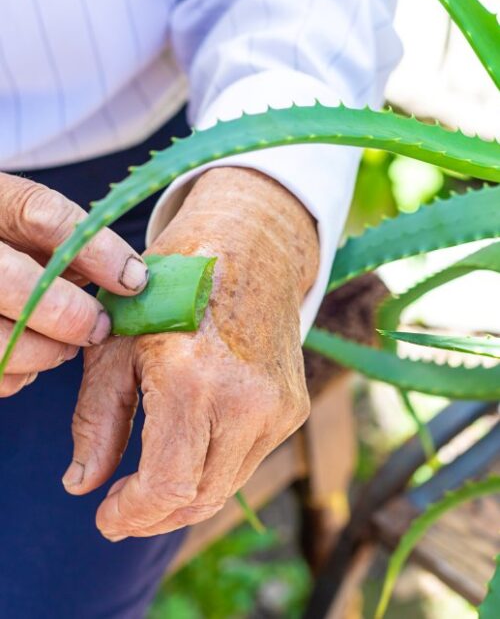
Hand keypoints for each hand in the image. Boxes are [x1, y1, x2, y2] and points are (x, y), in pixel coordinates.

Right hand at [0, 172, 148, 395]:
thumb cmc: (13, 244)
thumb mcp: (35, 228)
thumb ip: (71, 244)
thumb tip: (131, 280)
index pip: (41, 214)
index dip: (96, 251)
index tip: (135, 280)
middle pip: (12, 282)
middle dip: (68, 314)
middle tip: (101, 328)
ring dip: (46, 351)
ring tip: (66, 346)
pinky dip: (19, 374)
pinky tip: (30, 358)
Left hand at [64, 168, 318, 539]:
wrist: (248, 249)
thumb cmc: (171, 285)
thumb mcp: (116, 344)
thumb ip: (97, 421)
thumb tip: (82, 485)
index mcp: (193, 379)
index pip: (168, 487)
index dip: (132, 516)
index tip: (106, 517)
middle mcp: (247, 400)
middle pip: (200, 497)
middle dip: (155, 515)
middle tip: (123, 509)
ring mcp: (278, 406)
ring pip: (227, 485)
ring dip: (185, 494)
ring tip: (151, 482)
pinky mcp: (293, 406)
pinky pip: (248, 459)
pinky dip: (214, 466)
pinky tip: (190, 446)